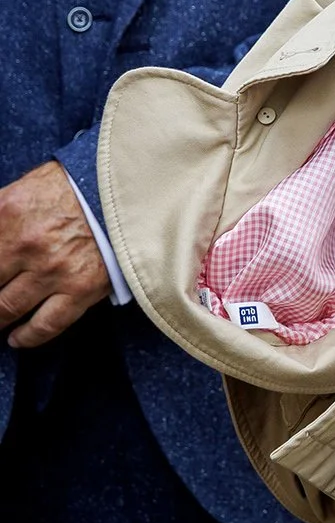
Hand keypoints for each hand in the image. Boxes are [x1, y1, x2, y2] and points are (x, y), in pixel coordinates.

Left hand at [0, 162, 110, 347]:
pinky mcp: (82, 287)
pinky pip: (46, 324)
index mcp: (7, 213)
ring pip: (7, 308)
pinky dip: (26, 336)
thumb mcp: (26, 187)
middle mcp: (27, 243)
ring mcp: (54, 269)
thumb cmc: (79, 184)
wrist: (133, 186)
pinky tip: (16, 338)